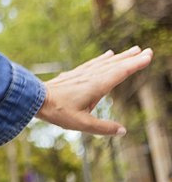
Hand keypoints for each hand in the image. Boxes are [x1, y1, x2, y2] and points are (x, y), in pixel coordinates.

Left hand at [36, 46, 153, 134]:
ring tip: (132, 50)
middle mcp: (90, 77)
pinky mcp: (74, 75)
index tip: (148, 55)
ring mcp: (81, 74)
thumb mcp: (82, 124)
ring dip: (120, 57)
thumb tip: (122, 131)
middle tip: (146, 50)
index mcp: (96, 86)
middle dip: (131, 58)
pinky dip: (103, 59)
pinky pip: (93, 63)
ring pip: (105, 62)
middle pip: (115, 65)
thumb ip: (103, 128)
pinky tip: (107, 55)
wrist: (33, 98)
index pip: (120, 73)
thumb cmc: (57, 111)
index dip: (135, 64)